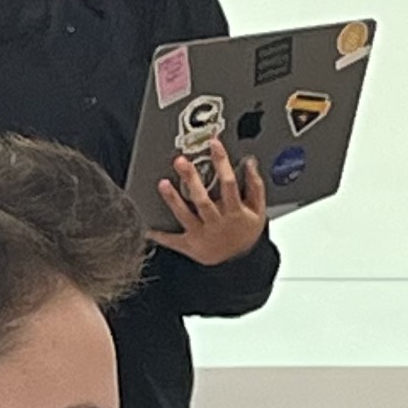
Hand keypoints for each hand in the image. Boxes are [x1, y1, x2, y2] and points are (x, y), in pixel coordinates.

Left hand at [154, 146, 269, 267]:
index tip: (214, 144)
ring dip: (173, 199)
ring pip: (185, 215)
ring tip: (163, 183)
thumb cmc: (246, 232)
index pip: (229, 183)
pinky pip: (173, 241)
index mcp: (235, 212)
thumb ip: (255, 186)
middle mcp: (217, 223)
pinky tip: (148, 227)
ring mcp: (202, 235)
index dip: (222, 162)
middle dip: (191, 179)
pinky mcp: (190, 245)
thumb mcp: (258, 211)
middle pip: (203, 199)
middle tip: (181, 161)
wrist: (241, 263)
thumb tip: (250, 162)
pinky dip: (160, 235)